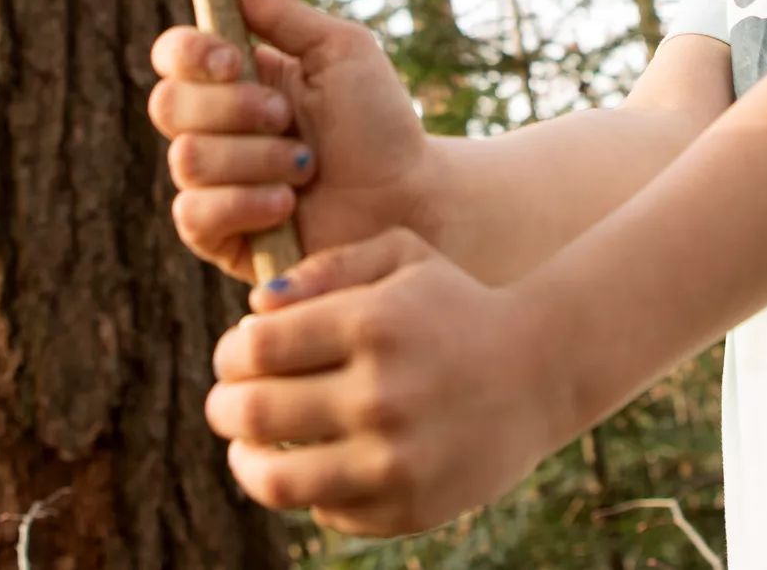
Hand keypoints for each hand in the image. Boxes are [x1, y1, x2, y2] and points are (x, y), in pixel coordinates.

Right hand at [150, 0, 433, 283]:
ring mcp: (214, 185)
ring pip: (187, 159)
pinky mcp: (219, 237)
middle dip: (232, 110)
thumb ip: (284, 14)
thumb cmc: (382, 124)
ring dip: (256, 159)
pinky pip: (194, 215)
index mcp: (236, 81)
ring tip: (306, 168)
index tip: (232, 58)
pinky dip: (246, 204)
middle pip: (167, 105)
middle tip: (286, 119)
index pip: (174, 56)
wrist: (410, 201)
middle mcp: (216, 129)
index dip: (189, 53)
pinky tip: (287, 205)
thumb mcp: (342, 53)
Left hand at [207, 229, 570, 536]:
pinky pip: (325, 510)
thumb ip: (326, 266)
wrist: (542, 371)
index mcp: (373, 324)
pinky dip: (309, 491)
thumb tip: (255, 308)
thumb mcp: (403, 256)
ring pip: (274, 478)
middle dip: (224, 405)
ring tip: (247, 450)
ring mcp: (394, 459)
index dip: (229, 353)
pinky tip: (318, 464)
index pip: (254, 348)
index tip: (237, 356)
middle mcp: (381, 394)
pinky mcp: (407, 507)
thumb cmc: (456, 305)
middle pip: (250, 411)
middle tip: (228, 402)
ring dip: (246, 462)